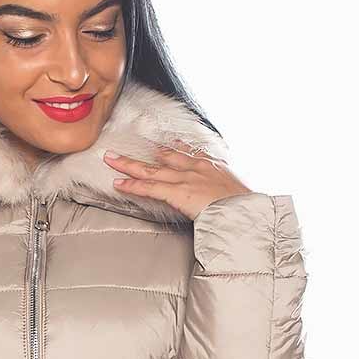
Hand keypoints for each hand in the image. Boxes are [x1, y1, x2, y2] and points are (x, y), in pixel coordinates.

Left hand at [102, 138, 251, 219]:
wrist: (247, 212)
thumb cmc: (245, 207)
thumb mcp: (238, 195)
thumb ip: (224, 194)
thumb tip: (221, 201)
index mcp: (212, 167)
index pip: (187, 154)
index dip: (171, 150)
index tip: (162, 146)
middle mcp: (196, 168)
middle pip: (164, 158)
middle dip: (142, 155)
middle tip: (124, 151)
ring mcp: (186, 179)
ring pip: (151, 170)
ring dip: (128, 165)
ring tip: (111, 160)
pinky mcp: (178, 192)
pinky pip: (150, 187)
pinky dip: (133, 185)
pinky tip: (120, 183)